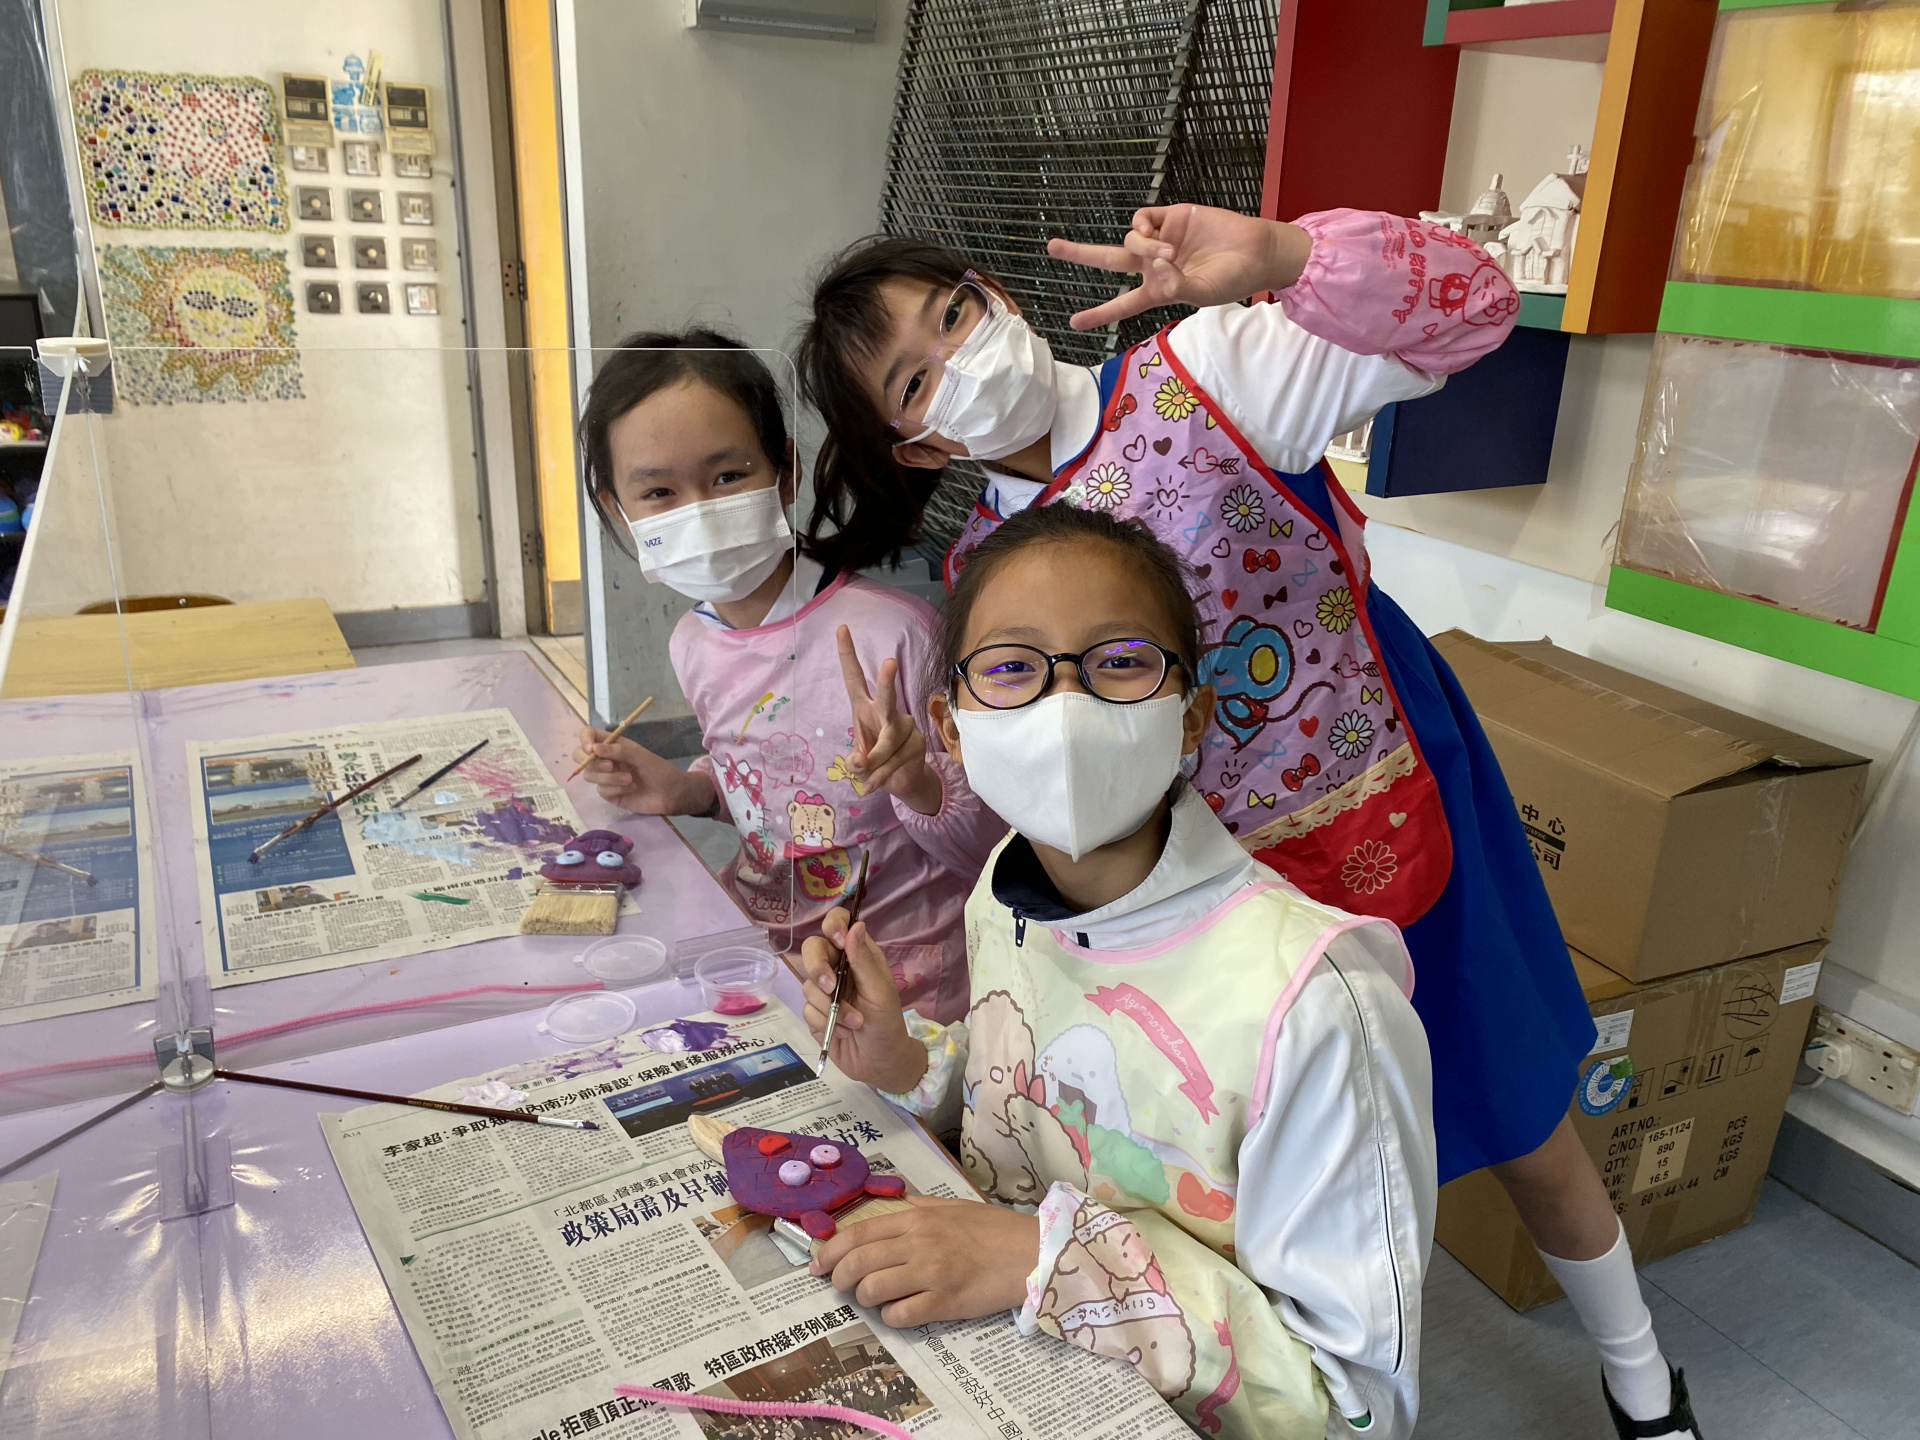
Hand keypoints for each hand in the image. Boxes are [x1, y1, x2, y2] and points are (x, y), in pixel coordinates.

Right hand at [570, 726, 713, 816]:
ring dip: (609, 778)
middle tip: (610, 766)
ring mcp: (606, 777)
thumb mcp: (641, 756)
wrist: (671, 794)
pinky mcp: (609, 794)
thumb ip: (618, 751)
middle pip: (580, 756)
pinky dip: (615, 789)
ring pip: (589, 775)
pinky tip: (631, 789)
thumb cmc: (659, 770)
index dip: (585, 740)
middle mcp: (606, 759)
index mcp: (614, 745)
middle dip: (590, 762)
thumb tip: (594, 749)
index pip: (589, 735)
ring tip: (630, 780)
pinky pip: (601, 790)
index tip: (591, 749)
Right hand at [800, 908, 925, 1093]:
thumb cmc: (887, 1024)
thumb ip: (864, 960)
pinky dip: (824, 1022)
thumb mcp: (879, 992)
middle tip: (831, 988)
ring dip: (830, 1008)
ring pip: (808, 985)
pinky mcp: (814, 1013)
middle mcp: (838, 968)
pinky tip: (842, 1032)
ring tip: (853, 1023)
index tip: (836, 940)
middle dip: (817, 969)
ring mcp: (825, 991)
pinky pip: (806, 1010)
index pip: (838, 924)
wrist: (879, 1063)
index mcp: (858, 955)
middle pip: (812, 950)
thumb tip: (856, 925)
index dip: (832, 925)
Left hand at [810, 1195, 1038, 1326]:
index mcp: (918, 1219)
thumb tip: (899, 1204)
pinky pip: (900, 1315)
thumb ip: (923, 1207)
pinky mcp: (944, 1302)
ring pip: (873, 1290)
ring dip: (864, 1298)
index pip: (859, 1232)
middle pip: (857, 1262)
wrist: (1030, 1253)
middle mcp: (919, 1243)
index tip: (817, 1263)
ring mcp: (930, 1274)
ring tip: (872, 1298)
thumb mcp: (956, 1207)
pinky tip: (898, 1311)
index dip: (830, 1249)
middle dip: (838, 1277)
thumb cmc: (995, 1230)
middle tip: (837, 1285)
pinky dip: (890, 1317)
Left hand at [837, 625, 941, 815]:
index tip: (841, 628)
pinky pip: (895, 760)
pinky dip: (881, 776)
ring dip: (875, 763)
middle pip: (886, 696)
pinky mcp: (917, 742)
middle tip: (889, 663)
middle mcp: (886, 712)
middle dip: (887, 681)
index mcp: (864, 707)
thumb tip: (859, 761)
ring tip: (865, 777)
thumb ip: (856, 761)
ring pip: (888, 742)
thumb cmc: (874, 762)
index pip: (854, 677)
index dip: (848, 654)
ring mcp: (905, 725)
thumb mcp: (858, 762)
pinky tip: (873, 785)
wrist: (901, 781)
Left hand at [1046, 204, 1311, 329]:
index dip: (1098, 314)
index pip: (1122, 305)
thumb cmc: (1233, 280)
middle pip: (1109, 259)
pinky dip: (1144, 226)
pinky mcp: (1172, 217)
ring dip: (1143, 246)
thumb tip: (1154, 266)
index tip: (1073, 323)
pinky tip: (1157, 232)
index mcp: (1158, 291)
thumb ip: (1175, 285)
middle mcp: (1154, 265)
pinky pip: (1143, 218)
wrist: (1256, 251)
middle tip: (1052, 247)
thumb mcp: (1202, 293)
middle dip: (1080, 253)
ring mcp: (1161, 239)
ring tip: (1170, 255)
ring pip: (1130, 239)